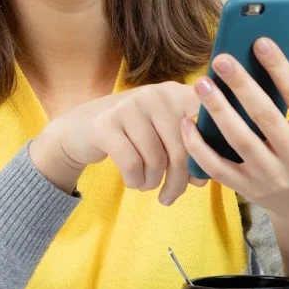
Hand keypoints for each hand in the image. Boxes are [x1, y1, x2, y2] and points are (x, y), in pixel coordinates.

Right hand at [29, 81, 203, 204]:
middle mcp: (154, 94)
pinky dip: (135, 181)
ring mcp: (129, 106)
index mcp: (175, 93)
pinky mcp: (106, 124)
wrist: (79, 129)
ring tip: (147, 183)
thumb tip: (203, 179)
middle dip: (178, 181)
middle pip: (182, 149)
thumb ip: (187, 150)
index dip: (209, 149)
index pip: (206, 119)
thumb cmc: (131, 136)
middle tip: (170, 195)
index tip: (200, 175)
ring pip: (156, 160)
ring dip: (153, 182)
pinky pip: (132, 165)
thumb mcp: (162, 134)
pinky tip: (133, 181)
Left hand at [180, 39, 288, 221]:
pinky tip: (186, 123)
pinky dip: (199, 147)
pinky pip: (217, 168)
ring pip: (239, 141)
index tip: (260, 41)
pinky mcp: (247, 189)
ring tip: (201, 84)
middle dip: (241, 85)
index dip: (279, 67)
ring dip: (217, 111)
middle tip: (221, 59)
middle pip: (265, 116)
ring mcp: (271, 176)